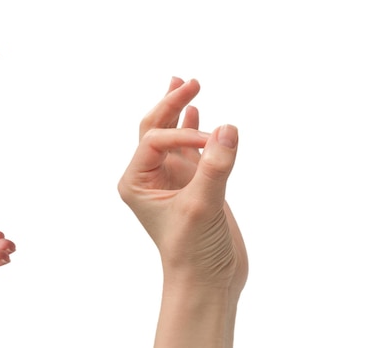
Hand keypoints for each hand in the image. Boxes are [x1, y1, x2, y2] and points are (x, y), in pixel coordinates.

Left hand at [118, 77, 246, 291]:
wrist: (208, 281)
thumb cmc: (193, 251)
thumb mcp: (202, 207)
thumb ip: (215, 167)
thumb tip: (228, 128)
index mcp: (136, 181)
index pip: (154, 139)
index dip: (182, 133)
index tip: (213, 144)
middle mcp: (149, 177)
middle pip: (155, 128)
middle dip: (170, 103)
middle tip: (189, 81)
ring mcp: (171, 179)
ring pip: (172, 135)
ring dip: (178, 110)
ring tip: (184, 83)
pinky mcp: (193, 183)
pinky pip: (190, 148)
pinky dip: (193, 129)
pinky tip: (197, 113)